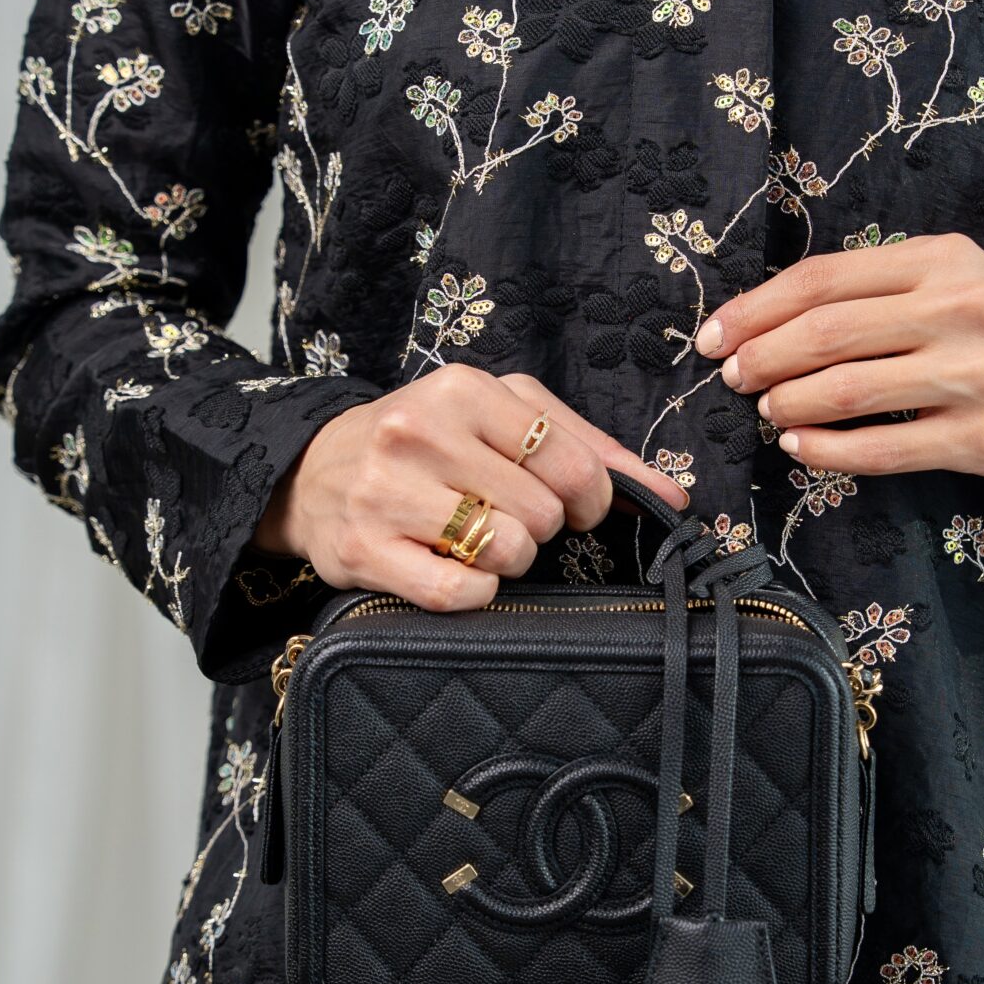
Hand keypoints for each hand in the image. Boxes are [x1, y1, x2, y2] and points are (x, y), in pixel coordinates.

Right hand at [255, 369, 686, 608]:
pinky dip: (472, 594)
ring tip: (472, 540)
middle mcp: (420, 432)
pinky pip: (460, 594)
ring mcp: (387, 493)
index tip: (574, 508)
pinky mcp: (364, 551)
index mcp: (462, 389)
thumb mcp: (501, 415)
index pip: (572, 463)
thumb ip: (587, 446)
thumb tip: (672, 497)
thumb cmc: (425, 443)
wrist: (311, 472)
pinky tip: (452, 570)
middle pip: (542, 515)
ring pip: (506, 554)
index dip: (590, 499)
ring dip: (504, 562)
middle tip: (504, 520)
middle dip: (537, 529)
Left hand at [697, 236, 983, 486]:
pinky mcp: (982, 438)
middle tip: (734, 378)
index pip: (825, 279)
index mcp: (943, 259)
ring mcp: (974, 376)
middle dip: (762, 358)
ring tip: (768, 412)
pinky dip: (828, 451)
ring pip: (849, 390)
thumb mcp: (964, 278)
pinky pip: (884, 448)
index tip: (717, 334)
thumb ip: (887, 287)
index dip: (758, 308)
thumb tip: (780, 316)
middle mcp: (959, 308)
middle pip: (827, 332)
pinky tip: (802, 449)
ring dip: (790, 404)